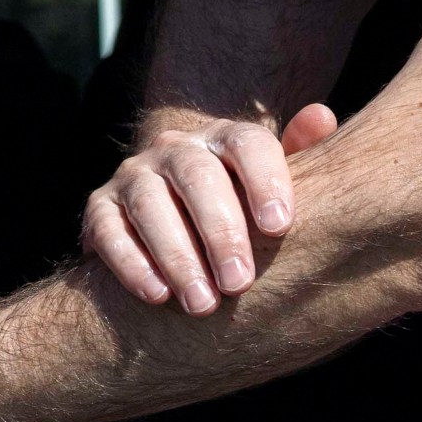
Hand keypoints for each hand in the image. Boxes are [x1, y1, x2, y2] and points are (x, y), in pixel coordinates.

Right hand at [83, 103, 338, 311]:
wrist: (174, 219)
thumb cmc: (241, 210)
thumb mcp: (271, 186)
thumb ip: (302, 153)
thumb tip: (321, 117)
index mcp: (224, 138)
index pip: (247, 144)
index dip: (264, 180)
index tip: (279, 227)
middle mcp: (175, 149)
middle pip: (197, 176)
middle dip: (219, 231)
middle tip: (239, 282)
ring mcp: (133, 176)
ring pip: (151, 204)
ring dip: (177, 256)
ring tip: (203, 304)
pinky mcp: (100, 210)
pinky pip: (109, 231)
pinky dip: (131, 264)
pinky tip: (157, 296)